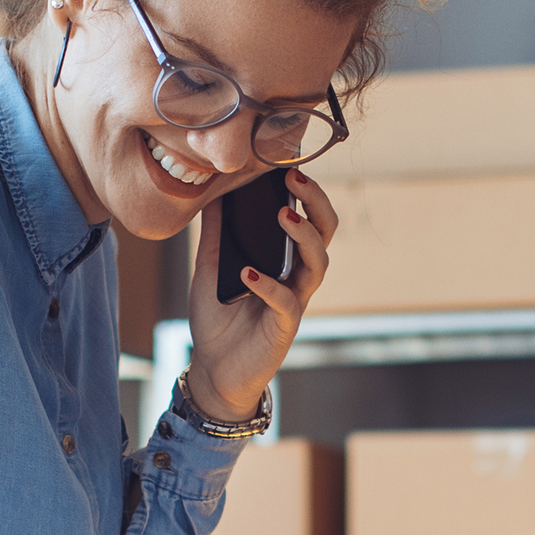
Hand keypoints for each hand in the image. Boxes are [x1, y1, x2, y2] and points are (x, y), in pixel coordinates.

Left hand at [185, 167, 337, 421]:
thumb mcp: (210, 268)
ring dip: (303, 236)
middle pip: (325, 233)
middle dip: (316, 203)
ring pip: (317, 263)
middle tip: (295, 179)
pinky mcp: (284, 327)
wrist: (213, 370)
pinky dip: (268, 285)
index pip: (307, 218)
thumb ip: (215, 234)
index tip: (287, 164)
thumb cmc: (217, 320)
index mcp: (283, 259)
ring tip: (283, 216)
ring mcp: (294, 301)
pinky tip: (248, 273)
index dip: (305, 192)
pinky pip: (286, 301)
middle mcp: (296, 277)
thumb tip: (212, 193)